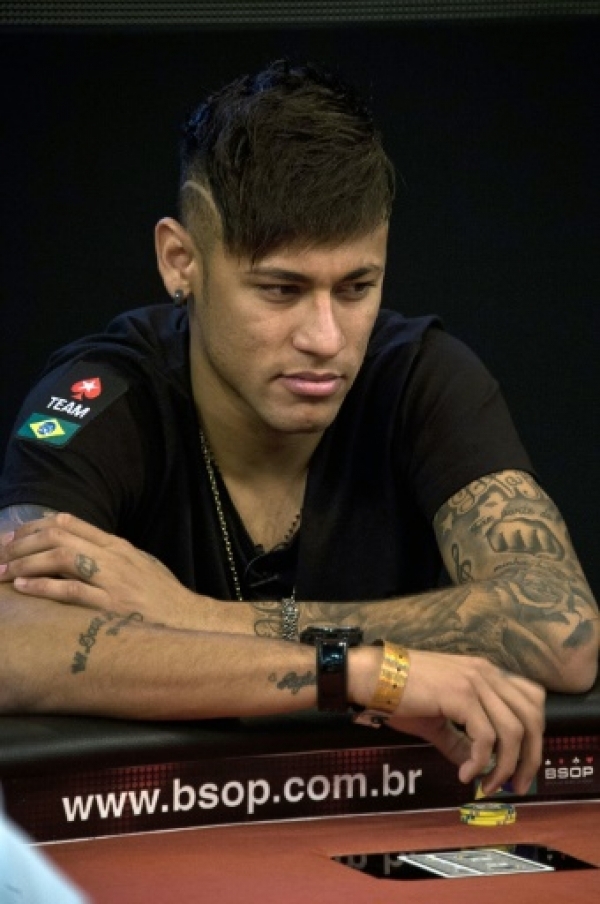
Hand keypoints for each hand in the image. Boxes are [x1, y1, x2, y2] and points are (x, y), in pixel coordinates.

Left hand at [0, 512, 199, 627]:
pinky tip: (23, 587)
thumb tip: (77, 541)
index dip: (36, 526)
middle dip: (23, 543)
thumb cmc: (161, 596)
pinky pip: (72, 591)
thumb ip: (110, 553)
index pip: (71, 523)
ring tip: (3, 570)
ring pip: (62, 558)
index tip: (14, 535)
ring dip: (27, 563)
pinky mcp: (111, 606)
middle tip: (0, 553)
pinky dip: (44, 586)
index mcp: (118, 546)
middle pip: (60, 536)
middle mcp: (114, 557)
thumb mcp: (138, 564)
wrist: (188, 621)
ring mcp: (113, 580)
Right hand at [378, 650, 544, 795]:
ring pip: (514, 731)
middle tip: (516, 786)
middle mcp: (486, 673)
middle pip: (532, 718)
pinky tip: (465, 773)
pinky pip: (486, 738)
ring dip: (506, 766)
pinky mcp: (460, 695)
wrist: (371, 675)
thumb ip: (460, 740)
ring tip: (488, 785)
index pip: (533, 699)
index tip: (522, 763)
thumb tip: (475, 767)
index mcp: (485, 672)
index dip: (535, 734)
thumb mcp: (438, 717)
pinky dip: (481, 762)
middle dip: (530, 758)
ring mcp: (475, 682)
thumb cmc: (399, 693)